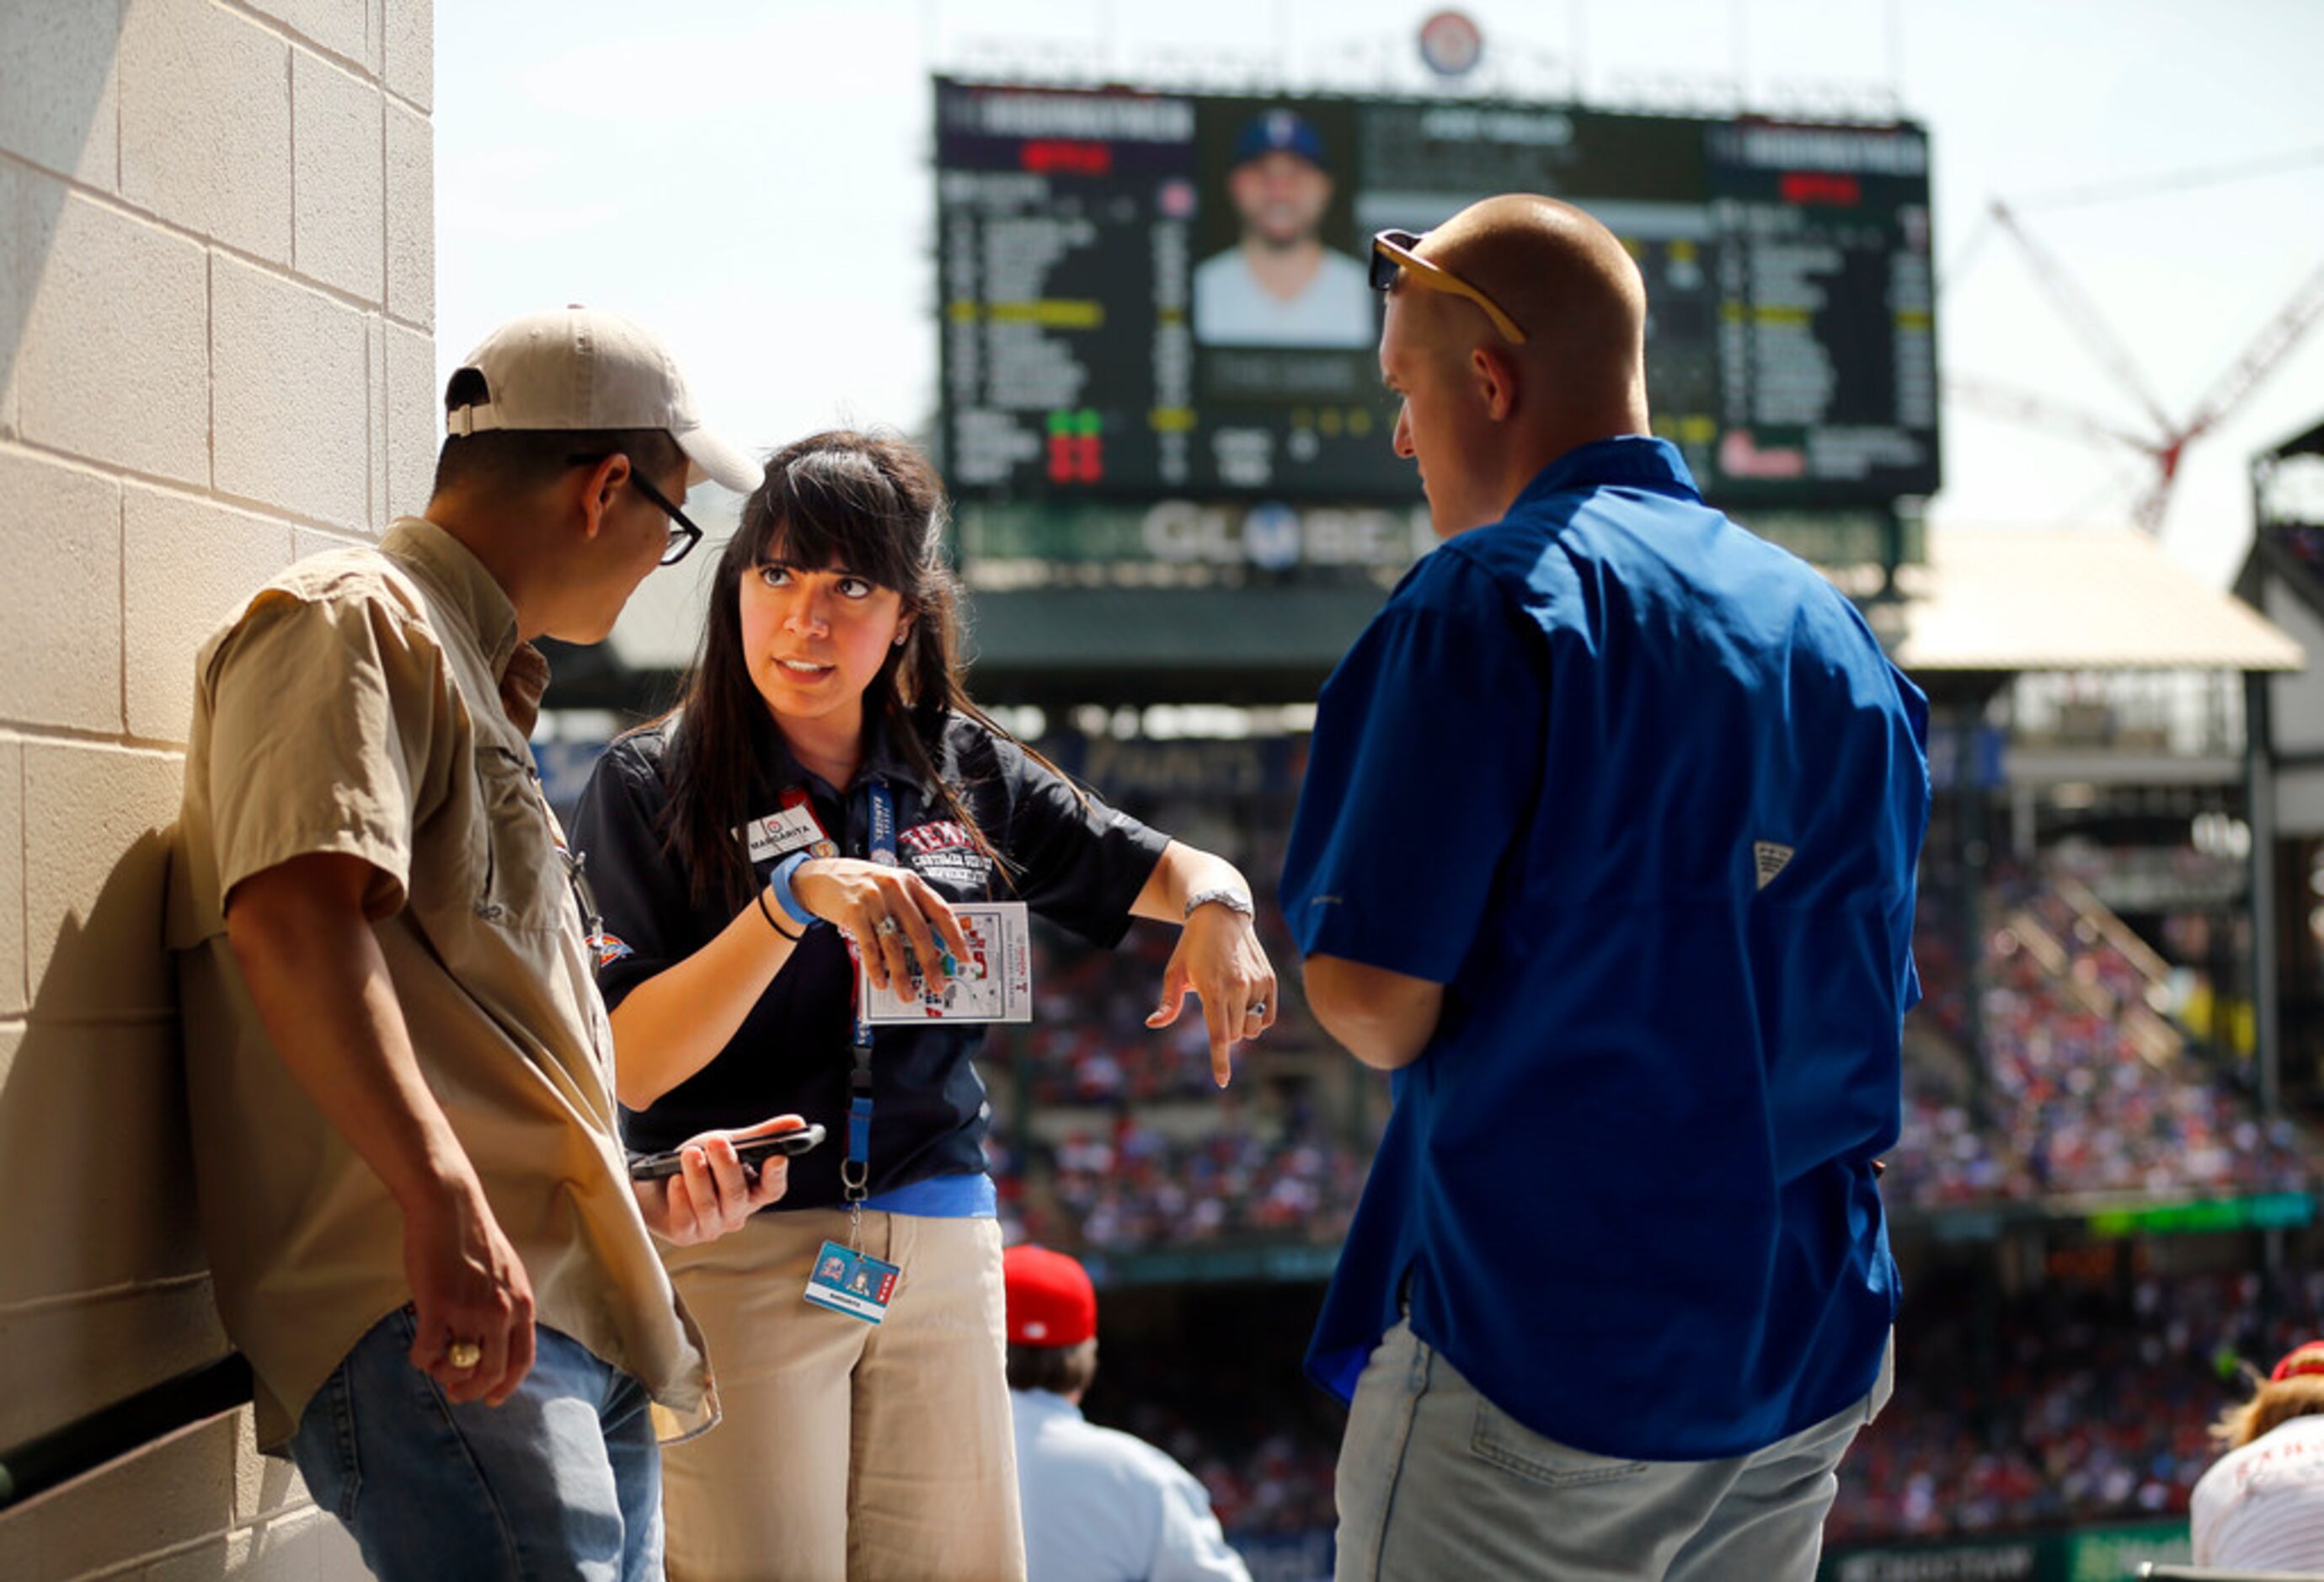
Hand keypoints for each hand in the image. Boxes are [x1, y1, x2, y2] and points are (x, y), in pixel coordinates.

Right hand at [399, 1178, 535, 1406]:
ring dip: (444, 1374)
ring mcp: (471, 1311)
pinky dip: (421, 1359)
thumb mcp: (507, 1275)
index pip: (522, 1360)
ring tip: (435, 1365)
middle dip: (472, 1390)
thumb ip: (505, 1307)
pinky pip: (427, 1352)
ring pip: (458, 1366)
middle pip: (492, 1372)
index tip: (491, 1398)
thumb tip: (493, 1342)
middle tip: (455, 1391)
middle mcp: (501, 1312)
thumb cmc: (474, 1239)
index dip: (507, 1386)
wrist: (450, 1208)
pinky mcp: (438, 1306)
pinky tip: (418, 1350)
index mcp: (521, 1304)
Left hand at [633, 1113, 801, 1245]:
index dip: (776, 1175)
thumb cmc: (694, 1163)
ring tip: (689, 1154)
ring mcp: (711, 1227)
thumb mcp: (727, 1143)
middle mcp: (735, 1213)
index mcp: (752, 1193)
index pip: (772, 1189)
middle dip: (726, 1167)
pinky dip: (680, 1195)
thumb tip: (796, 1122)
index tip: (777, 1155)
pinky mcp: (685, 1234)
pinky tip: (674, 1179)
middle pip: (738, 1195)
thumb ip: (760, 1136)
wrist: (651, 1180)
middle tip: (716, 1142)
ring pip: (710, 1204)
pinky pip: (686, 1217)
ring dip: (699, 1176)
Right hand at [790, 858, 975, 1003]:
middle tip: (938, 985)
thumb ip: (910, 906)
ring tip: (907, 993)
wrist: (819, 876)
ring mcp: (873, 900)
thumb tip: (931, 944)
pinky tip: (881, 982)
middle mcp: (895, 888)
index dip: (955, 936)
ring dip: (902, 973)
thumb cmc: (861, 884)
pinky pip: (869, 946)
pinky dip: (876, 968)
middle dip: (931, 963)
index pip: (940, 910)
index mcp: (911, 882)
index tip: (965, 956)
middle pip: (919, 932)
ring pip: (894, 944)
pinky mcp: (853, 912)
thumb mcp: (891, 885)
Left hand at [1146, 903, 1277, 1087]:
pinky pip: (1268, 1017)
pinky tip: (1246, 1002)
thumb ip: (1168, 1003)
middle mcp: (1238, 988)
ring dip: (1242, 1027)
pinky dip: (1258, 1018)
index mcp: (1212, 990)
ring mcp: (1257, 984)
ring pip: (1253, 1028)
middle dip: (1224, 1034)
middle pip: (1235, 1035)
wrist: (1222, 915)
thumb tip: (1153, 1024)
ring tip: (1230, 1004)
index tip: (1222, 1081)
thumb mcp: (1175, 972)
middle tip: (1214, 1009)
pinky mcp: (1270, 980)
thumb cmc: (1193, 946)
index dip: (1220, 1061)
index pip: (1219, 1035)